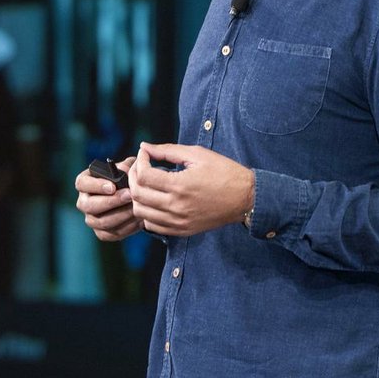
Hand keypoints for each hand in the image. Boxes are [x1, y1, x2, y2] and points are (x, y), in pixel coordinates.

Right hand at [75, 156, 142, 241]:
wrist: (130, 198)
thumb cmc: (124, 179)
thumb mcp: (124, 168)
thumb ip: (126, 166)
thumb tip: (128, 169)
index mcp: (84, 183)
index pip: (82, 184)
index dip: (96, 185)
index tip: (112, 186)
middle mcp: (84, 202)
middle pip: (90, 206)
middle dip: (111, 201)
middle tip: (129, 196)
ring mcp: (91, 219)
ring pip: (102, 222)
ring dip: (121, 215)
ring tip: (137, 208)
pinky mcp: (101, 233)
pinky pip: (112, 234)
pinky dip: (127, 227)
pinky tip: (139, 219)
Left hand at [129, 142, 253, 236]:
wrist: (245, 198)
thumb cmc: (224, 172)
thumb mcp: (197, 154)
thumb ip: (167, 151)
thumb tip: (145, 147)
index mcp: (180, 185)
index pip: (143, 176)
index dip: (139, 162)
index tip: (145, 154)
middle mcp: (176, 206)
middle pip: (137, 195)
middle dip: (133, 178)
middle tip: (141, 167)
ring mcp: (178, 221)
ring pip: (140, 213)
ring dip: (138, 197)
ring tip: (146, 184)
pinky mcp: (182, 230)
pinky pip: (152, 226)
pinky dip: (147, 213)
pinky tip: (155, 200)